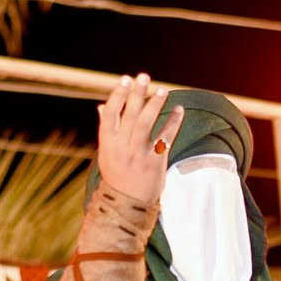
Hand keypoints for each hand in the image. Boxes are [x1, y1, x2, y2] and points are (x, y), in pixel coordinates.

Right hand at [96, 72, 184, 205]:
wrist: (126, 204)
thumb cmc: (116, 175)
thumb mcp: (106, 152)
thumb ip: (106, 128)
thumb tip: (100, 106)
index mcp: (108, 142)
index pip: (111, 113)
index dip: (118, 95)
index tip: (125, 80)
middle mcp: (122, 146)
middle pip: (129, 115)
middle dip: (136, 94)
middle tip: (143, 76)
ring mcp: (138, 154)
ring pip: (146, 124)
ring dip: (155, 105)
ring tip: (162, 90)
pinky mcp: (154, 162)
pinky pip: (165, 138)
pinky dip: (173, 123)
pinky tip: (179, 111)